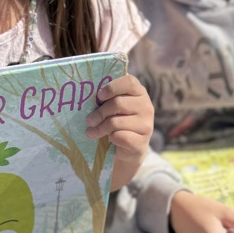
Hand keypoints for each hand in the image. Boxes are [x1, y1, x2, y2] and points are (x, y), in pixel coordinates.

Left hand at [86, 74, 153, 190]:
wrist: (129, 150)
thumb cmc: (118, 122)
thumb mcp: (114, 108)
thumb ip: (107, 99)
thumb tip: (86, 95)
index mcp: (139, 92)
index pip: (129, 82)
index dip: (112, 87)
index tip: (99, 96)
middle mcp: (146, 106)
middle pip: (118, 103)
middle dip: (99, 113)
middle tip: (89, 120)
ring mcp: (146, 124)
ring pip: (116, 122)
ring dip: (100, 128)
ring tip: (91, 133)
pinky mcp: (142, 142)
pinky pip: (119, 136)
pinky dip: (110, 138)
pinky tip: (109, 139)